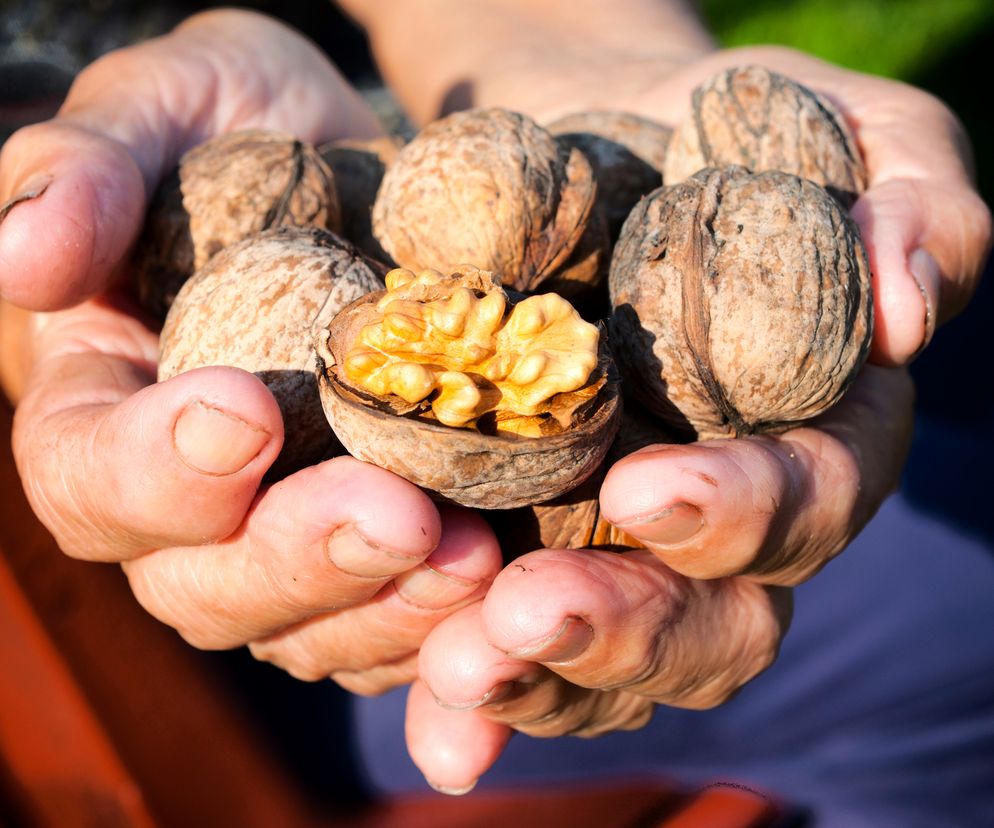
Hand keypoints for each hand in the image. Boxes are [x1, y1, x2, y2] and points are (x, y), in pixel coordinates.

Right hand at [2, 10, 500, 693]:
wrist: (362, 170)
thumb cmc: (241, 128)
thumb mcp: (163, 107)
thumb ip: (83, 168)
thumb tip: (24, 261)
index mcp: (108, 415)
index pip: (92, 477)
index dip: (158, 468)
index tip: (244, 412)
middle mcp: (192, 509)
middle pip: (208, 587)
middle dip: (299, 559)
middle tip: (397, 517)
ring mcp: (294, 540)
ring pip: (315, 631)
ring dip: (391, 611)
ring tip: (474, 560)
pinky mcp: (389, 552)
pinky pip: (407, 626)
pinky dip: (456, 638)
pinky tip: (511, 609)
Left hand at [381, 34, 989, 790]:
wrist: (599, 137)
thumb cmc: (735, 131)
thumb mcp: (851, 132)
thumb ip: (913, 201)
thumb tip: (907, 313)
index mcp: (819, 437)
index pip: (809, 503)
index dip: (742, 512)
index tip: (648, 490)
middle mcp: (730, 520)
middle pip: (709, 621)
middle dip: (626, 626)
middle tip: (528, 615)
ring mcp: (625, 545)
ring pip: (610, 659)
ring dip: (540, 679)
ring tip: (460, 669)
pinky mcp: (530, 543)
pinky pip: (514, 639)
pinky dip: (475, 686)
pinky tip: (433, 721)